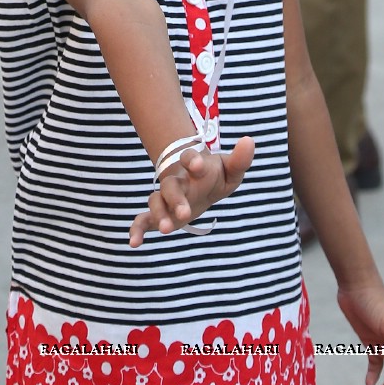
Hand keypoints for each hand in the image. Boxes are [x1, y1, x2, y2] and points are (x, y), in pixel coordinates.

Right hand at [129, 136, 254, 245]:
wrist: (201, 184)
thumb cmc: (215, 176)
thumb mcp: (231, 170)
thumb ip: (240, 159)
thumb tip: (249, 141)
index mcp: (193, 165)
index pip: (188, 157)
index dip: (192, 160)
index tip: (198, 165)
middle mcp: (176, 180)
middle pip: (170, 185)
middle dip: (176, 199)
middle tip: (185, 213)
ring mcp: (165, 197)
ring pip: (155, 201)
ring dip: (159, 214)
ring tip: (166, 230)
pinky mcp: (158, 214)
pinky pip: (142, 219)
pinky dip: (136, 229)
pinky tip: (134, 243)